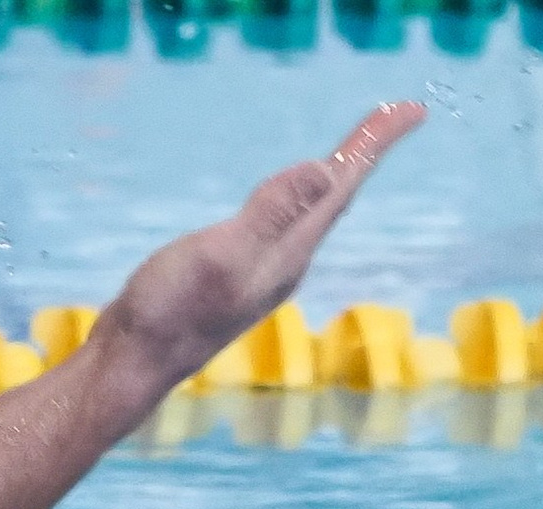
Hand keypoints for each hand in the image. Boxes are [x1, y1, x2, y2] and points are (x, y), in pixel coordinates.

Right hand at [96, 102, 425, 391]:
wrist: (129, 367)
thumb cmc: (167, 313)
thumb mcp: (218, 256)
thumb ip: (270, 215)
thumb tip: (324, 169)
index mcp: (287, 252)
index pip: (340, 186)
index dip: (373, 144)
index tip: (413, 108)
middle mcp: (282, 263)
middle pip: (334, 198)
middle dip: (363, 155)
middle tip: (396, 116)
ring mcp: (255, 274)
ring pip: (309, 214)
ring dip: (333, 178)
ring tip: (350, 154)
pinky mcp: (228, 278)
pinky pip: (278, 224)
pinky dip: (294, 199)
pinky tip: (283, 204)